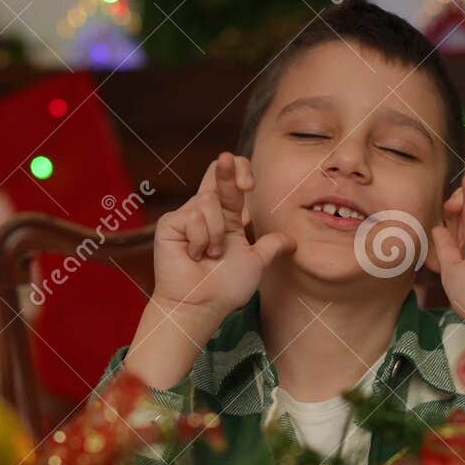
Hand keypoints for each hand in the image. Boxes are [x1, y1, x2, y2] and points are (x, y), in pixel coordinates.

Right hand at [149, 152, 296, 322]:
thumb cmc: (226, 288)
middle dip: (225, 167)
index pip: (232, 184)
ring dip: (216, 233)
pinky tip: (194, 255)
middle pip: (216, 175)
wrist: (201, 305)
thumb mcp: (255, 262)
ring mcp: (187, 217)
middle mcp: (206, 213)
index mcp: (227, 218)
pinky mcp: (170, 224)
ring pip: (208, 201)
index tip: (250, 185)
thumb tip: (293, 242)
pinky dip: (200, 239)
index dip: (240, 173)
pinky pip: (193, 216)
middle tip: (227, 159)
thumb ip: (271, 246)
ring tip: (210, 255)